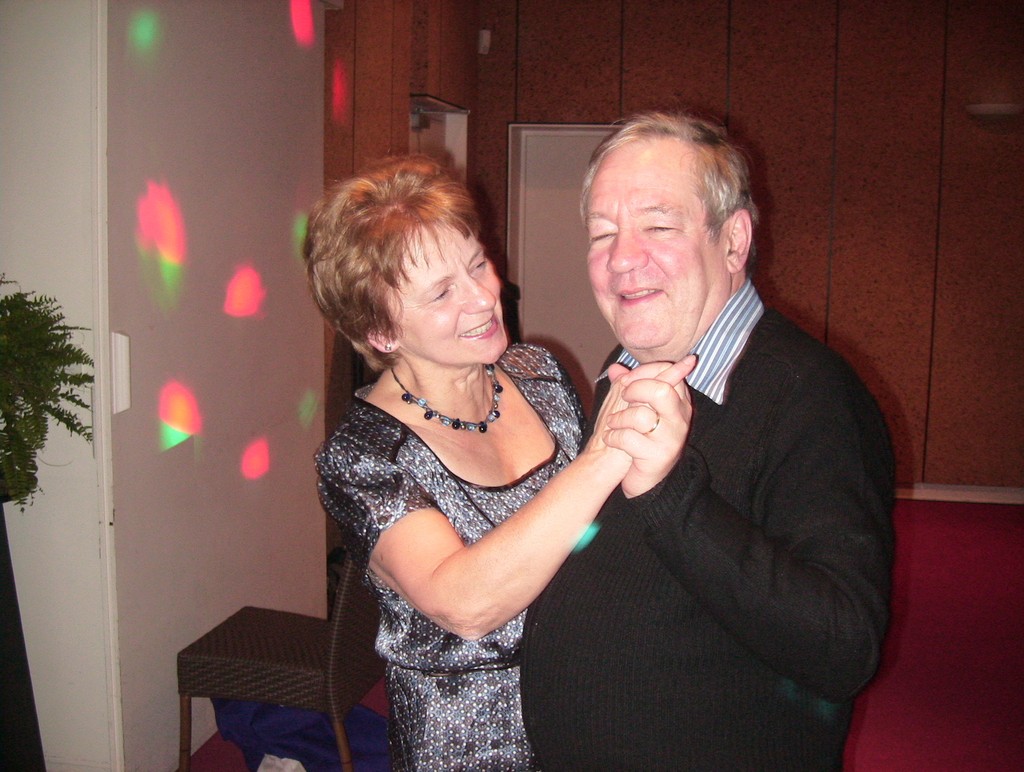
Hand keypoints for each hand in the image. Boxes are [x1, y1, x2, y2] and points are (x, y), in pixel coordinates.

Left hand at [602, 356, 694, 496]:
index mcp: (680, 402)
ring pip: (641, 416)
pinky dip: (613, 437)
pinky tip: (611, 439)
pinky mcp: (659, 457)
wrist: (647, 479)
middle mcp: (680, 419)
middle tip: (623, 397)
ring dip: (618, 418)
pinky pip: (629, 439)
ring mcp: (671, 439)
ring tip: (613, 424)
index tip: (626, 380)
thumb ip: (629, 386)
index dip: (644, 371)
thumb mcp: (638, 409)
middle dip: (635, 390)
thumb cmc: (641, 438)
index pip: (668, 372)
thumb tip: (615, 368)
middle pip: (661, 391)